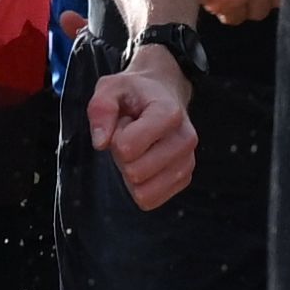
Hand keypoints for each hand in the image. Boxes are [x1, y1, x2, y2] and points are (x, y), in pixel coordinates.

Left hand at [88, 51, 197, 208]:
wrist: (163, 94)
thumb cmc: (134, 94)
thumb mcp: (110, 88)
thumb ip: (101, 109)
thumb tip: (101, 143)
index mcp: (169, 112)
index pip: (128, 147)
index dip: (115, 138)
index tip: (125, 122)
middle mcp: (185, 138)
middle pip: (135, 172)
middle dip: (122, 156)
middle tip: (130, 135)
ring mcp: (188, 161)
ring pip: (144, 191)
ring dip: (131, 171)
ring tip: (139, 147)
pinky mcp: (184, 178)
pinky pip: (150, 200)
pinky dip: (140, 185)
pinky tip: (145, 160)